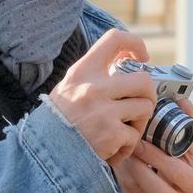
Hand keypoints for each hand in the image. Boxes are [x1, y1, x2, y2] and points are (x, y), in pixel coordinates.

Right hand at [49, 30, 157, 162]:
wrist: (44, 153)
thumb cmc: (58, 120)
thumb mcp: (69, 87)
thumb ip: (93, 76)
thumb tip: (126, 62)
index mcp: (82, 71)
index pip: (114, 39)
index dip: (135, 44)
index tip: (141, 57)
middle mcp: (94, 88)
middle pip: (143, 80)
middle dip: (149, 94)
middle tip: (142, 103)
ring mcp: (104, 112)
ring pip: (145, 108)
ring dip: (139, 122)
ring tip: (124, 130)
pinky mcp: (111, 134)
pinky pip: (134, 136)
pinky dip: (127, 146)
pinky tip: (112, 150)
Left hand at [112, 107, 192, 192]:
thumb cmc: (182, 176)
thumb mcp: (189, 157)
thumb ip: (186, 130)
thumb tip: (184, 101)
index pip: (175, 169)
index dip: (156, 154)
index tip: (141, 137)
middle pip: (155, 183)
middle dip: (139, 161)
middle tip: (127, 144)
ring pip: (139, 190)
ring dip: (127, 169)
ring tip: (122, 152)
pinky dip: (123, 179)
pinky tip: (120, 166)